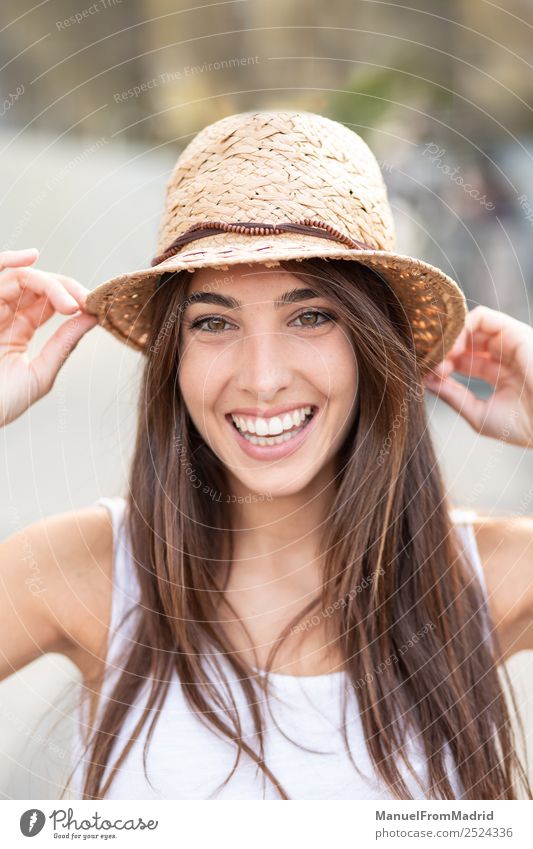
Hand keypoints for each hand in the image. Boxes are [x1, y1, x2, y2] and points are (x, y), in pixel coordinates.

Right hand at [0, 248, 97, 426]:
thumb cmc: (1, 404)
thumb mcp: (39, 374)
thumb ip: (63, 344)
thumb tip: (92, 317)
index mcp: (17, 330)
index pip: (48, 302)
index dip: (73, 298)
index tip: (94, 307)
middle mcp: (2, 314)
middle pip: (37, 285)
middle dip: (66, 288)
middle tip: (86, 302)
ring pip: (20, 277)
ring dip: (49, 284)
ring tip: (71, 302)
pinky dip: (9, 260)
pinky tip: (30, 257)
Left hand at [423, 305, 532, 447]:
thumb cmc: (523, 426)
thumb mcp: (478, 414)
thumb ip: (453, 396)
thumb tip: (425, 381)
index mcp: (500, 376)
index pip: (463, 362)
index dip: (441, 365)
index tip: (425, 374)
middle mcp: (505, 356)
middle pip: (464, 342)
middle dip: (441, 351)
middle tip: (426, 363)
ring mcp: (510, 344)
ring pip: (469, 327)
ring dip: (448, 339)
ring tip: (438, 357)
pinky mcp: (515, 332)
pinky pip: (482, 317)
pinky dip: (460, 327)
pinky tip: (450, 347)